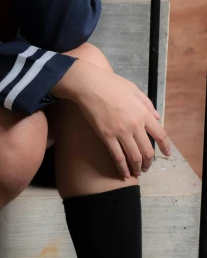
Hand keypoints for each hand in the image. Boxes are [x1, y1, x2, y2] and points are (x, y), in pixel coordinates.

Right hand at [53, 60, 170, 178]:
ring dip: (138, 168)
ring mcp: (121, 132)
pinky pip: (117, 156)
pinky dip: (122, 167)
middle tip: (147, 167)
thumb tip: (157, 117)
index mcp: (143, 113)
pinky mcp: (107, 136)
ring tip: (137, 172)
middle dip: (149, 163)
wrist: (90, 85)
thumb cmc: (112, 84)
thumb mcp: (134, 89)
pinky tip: (124, 173)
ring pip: (134, 157)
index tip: (166, 154)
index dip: (165, 147)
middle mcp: (135, 125)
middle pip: (148, 151)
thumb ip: (147, 104)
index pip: (161, 135)